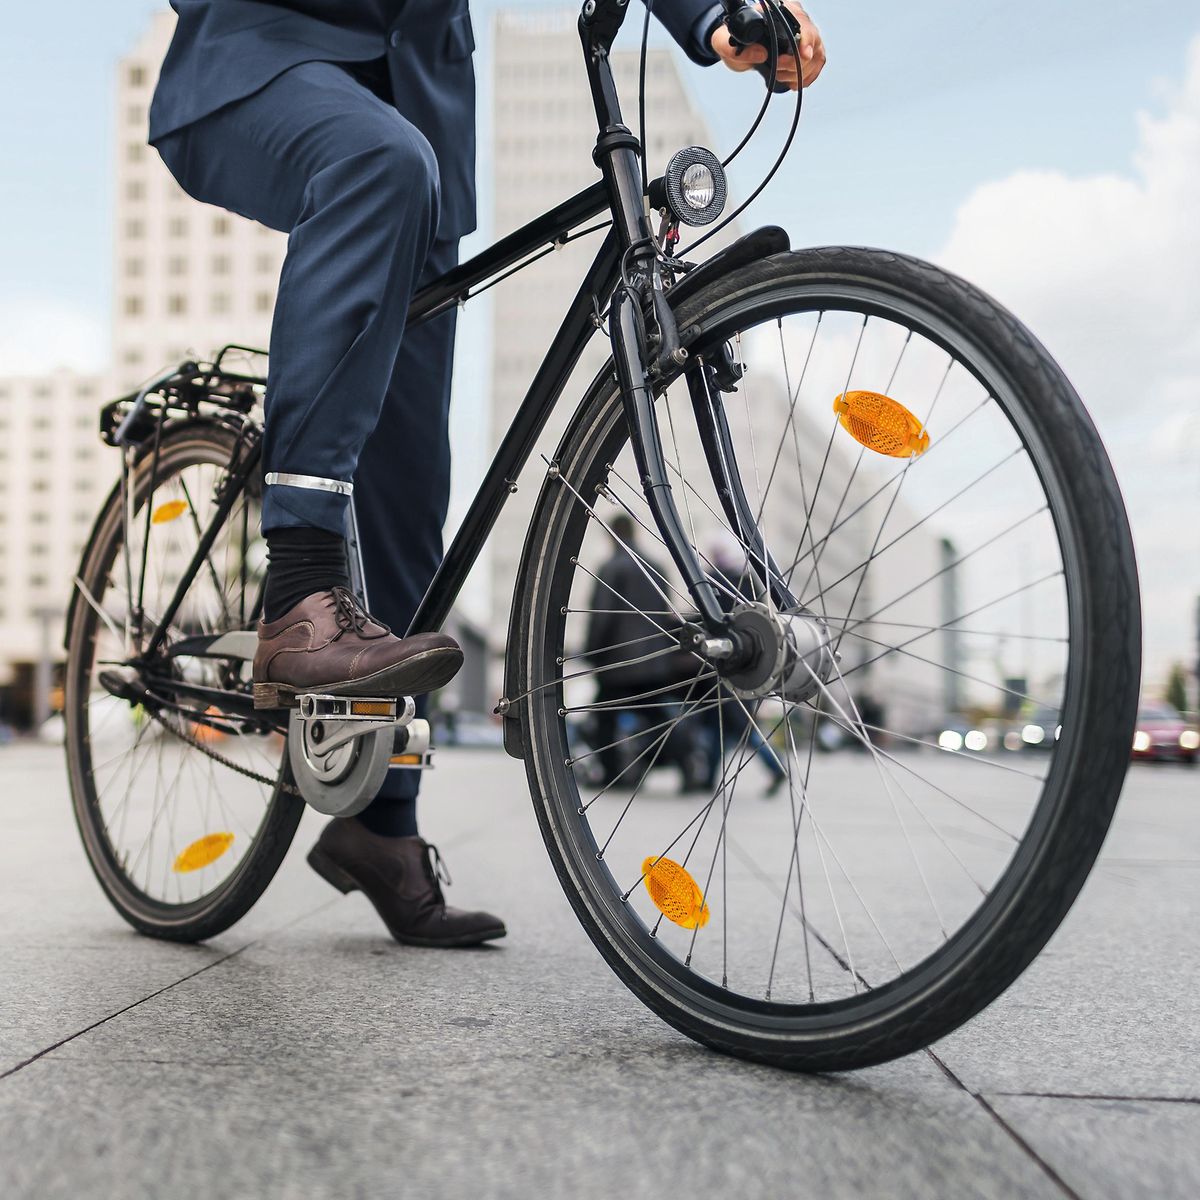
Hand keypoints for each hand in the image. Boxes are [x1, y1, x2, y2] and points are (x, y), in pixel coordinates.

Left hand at [711, 3, 825, 89]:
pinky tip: (792, 81)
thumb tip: (761, 54)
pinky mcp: (807, 50)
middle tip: (778, 68)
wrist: (740, 46)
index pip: (801, 22)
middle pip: (813, 41)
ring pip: (817, 55)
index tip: (804, 55)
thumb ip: (730, 47)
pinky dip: (805, 78)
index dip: (806, 39)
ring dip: (799, 73)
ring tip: (780, 74)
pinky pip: (817, 65)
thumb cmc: (734, 41)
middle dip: (796, 62)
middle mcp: (796, 19)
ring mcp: (804, 35)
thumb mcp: (723, 43)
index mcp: (779, 10)